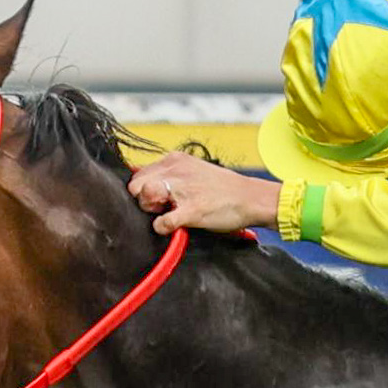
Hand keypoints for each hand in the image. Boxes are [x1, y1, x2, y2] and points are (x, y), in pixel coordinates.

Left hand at [129, 153, 281, 236]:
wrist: (251, 198)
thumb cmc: (224, 188)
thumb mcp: (193, 170)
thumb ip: (171, 174)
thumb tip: (147, 187)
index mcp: (174, 159)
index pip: (139, 174)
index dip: (143, 189)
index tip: (157, 198)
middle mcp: (175, 170)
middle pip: (135, 185)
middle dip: (143, 199)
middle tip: (160, 208)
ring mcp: (183, 189)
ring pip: (144, 197)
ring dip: (150, 210)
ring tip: (166, 213)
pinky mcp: (192, 210)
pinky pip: (162, 222)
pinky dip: (163, 228)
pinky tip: (174, 226)